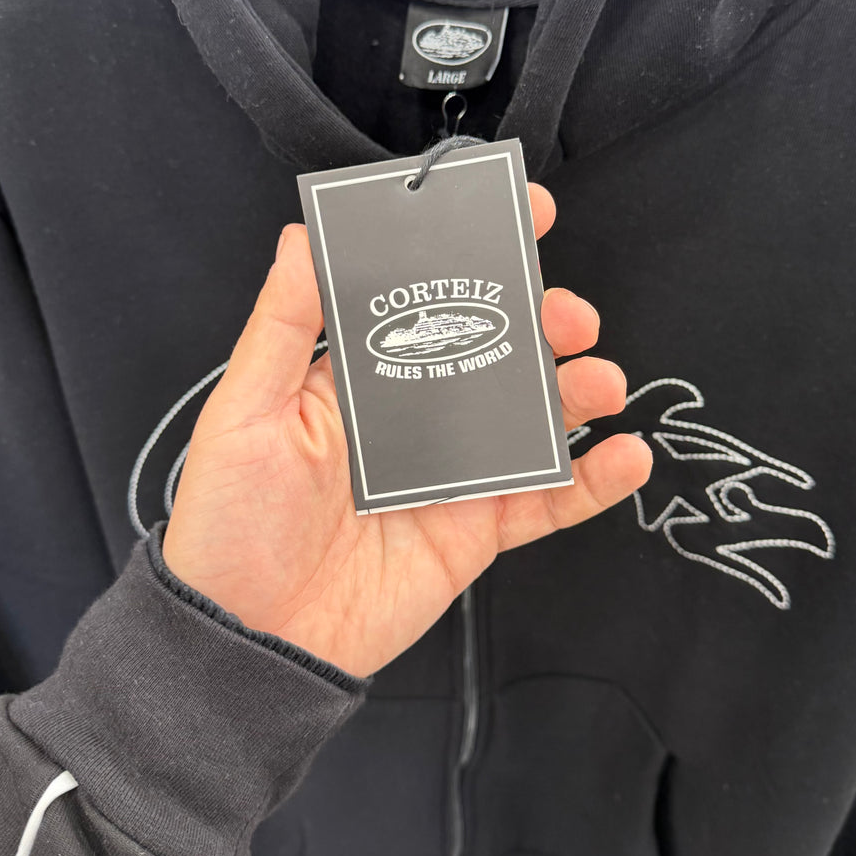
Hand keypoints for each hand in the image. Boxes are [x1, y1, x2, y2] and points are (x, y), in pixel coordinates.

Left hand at [163, 185, 651, 677]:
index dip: (479, 256)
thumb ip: (283, 322)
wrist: (252, 639)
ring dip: (578, 391)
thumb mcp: (245, 410)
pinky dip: (592, 480)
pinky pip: (546, 501)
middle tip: (569, 316)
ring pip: (532, 418)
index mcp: (362, 374)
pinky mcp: (476, 529)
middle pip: (495, 352)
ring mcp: (452, 472)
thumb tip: (303, 235)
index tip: (528, 217)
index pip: (429, 298)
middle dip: (543, 322)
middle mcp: (414, 415)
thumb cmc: (231, 522)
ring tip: (602, 380)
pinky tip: (624, 456)